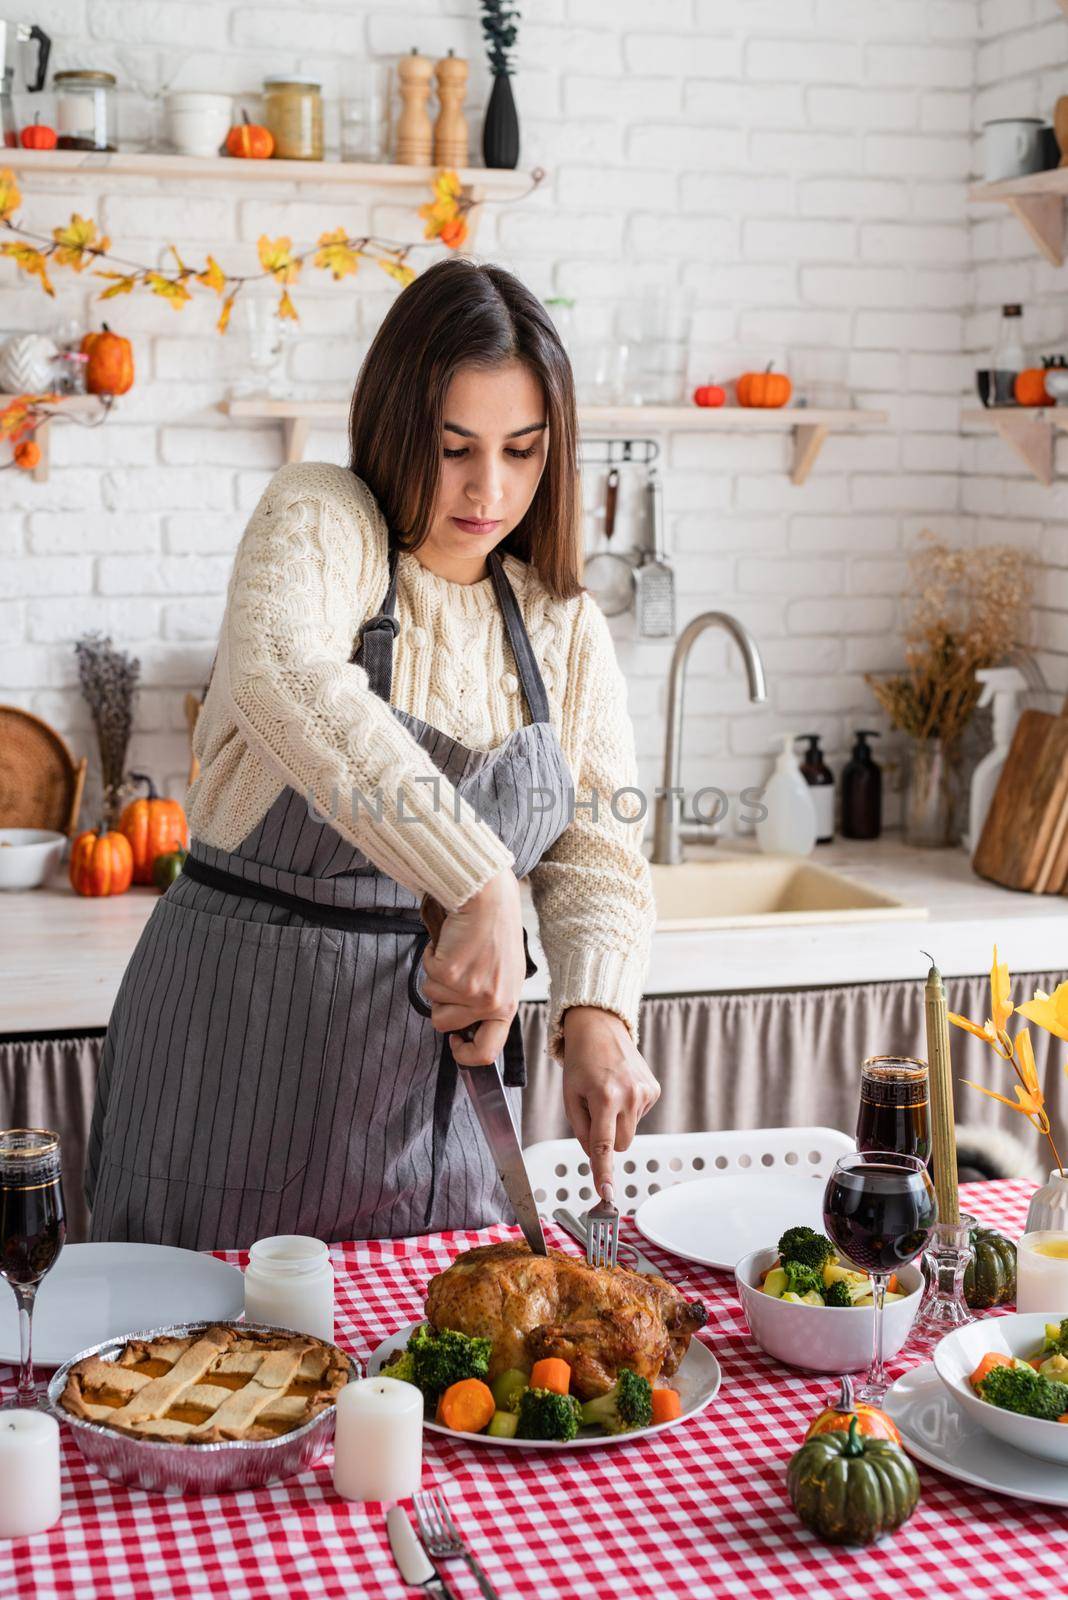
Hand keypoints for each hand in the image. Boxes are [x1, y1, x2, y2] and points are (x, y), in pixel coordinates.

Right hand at [420, 870, 525, 1066]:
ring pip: (432, 998)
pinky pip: (426, 973)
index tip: (455, 1041)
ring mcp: (470, 990)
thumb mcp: (505, 974)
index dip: (465, 1054)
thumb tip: (464, 1027)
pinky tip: (449, 942)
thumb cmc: (496, 931)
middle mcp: (490, 1002)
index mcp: (507, 1005)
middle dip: (440, 1001)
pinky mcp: (450, 973)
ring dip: (436, 976)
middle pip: (444, 1023)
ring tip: (458, 953)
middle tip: (454, 974)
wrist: (489, 899)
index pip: (488, 1052)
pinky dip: (431, 956)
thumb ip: (490, 1002)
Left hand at [559, 1007, 659, 1197]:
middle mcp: (629, 1095)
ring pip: (630, 1131)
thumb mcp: (571, 1096)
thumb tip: (596, 1156)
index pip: (603, 1145)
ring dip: (618, 1121)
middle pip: (620, 1145)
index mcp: (604, 1097)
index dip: (603, 1171)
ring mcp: (645, 1092)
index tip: (607, 1192)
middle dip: (608, 1140)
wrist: (601, 1029)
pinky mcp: (654, 1090)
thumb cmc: (581, 1062)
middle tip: (595, 1113)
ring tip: (607, 1092)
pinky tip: (621, 1087)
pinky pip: (639, 1116)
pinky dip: (628, 1109)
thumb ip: (581, 1130)